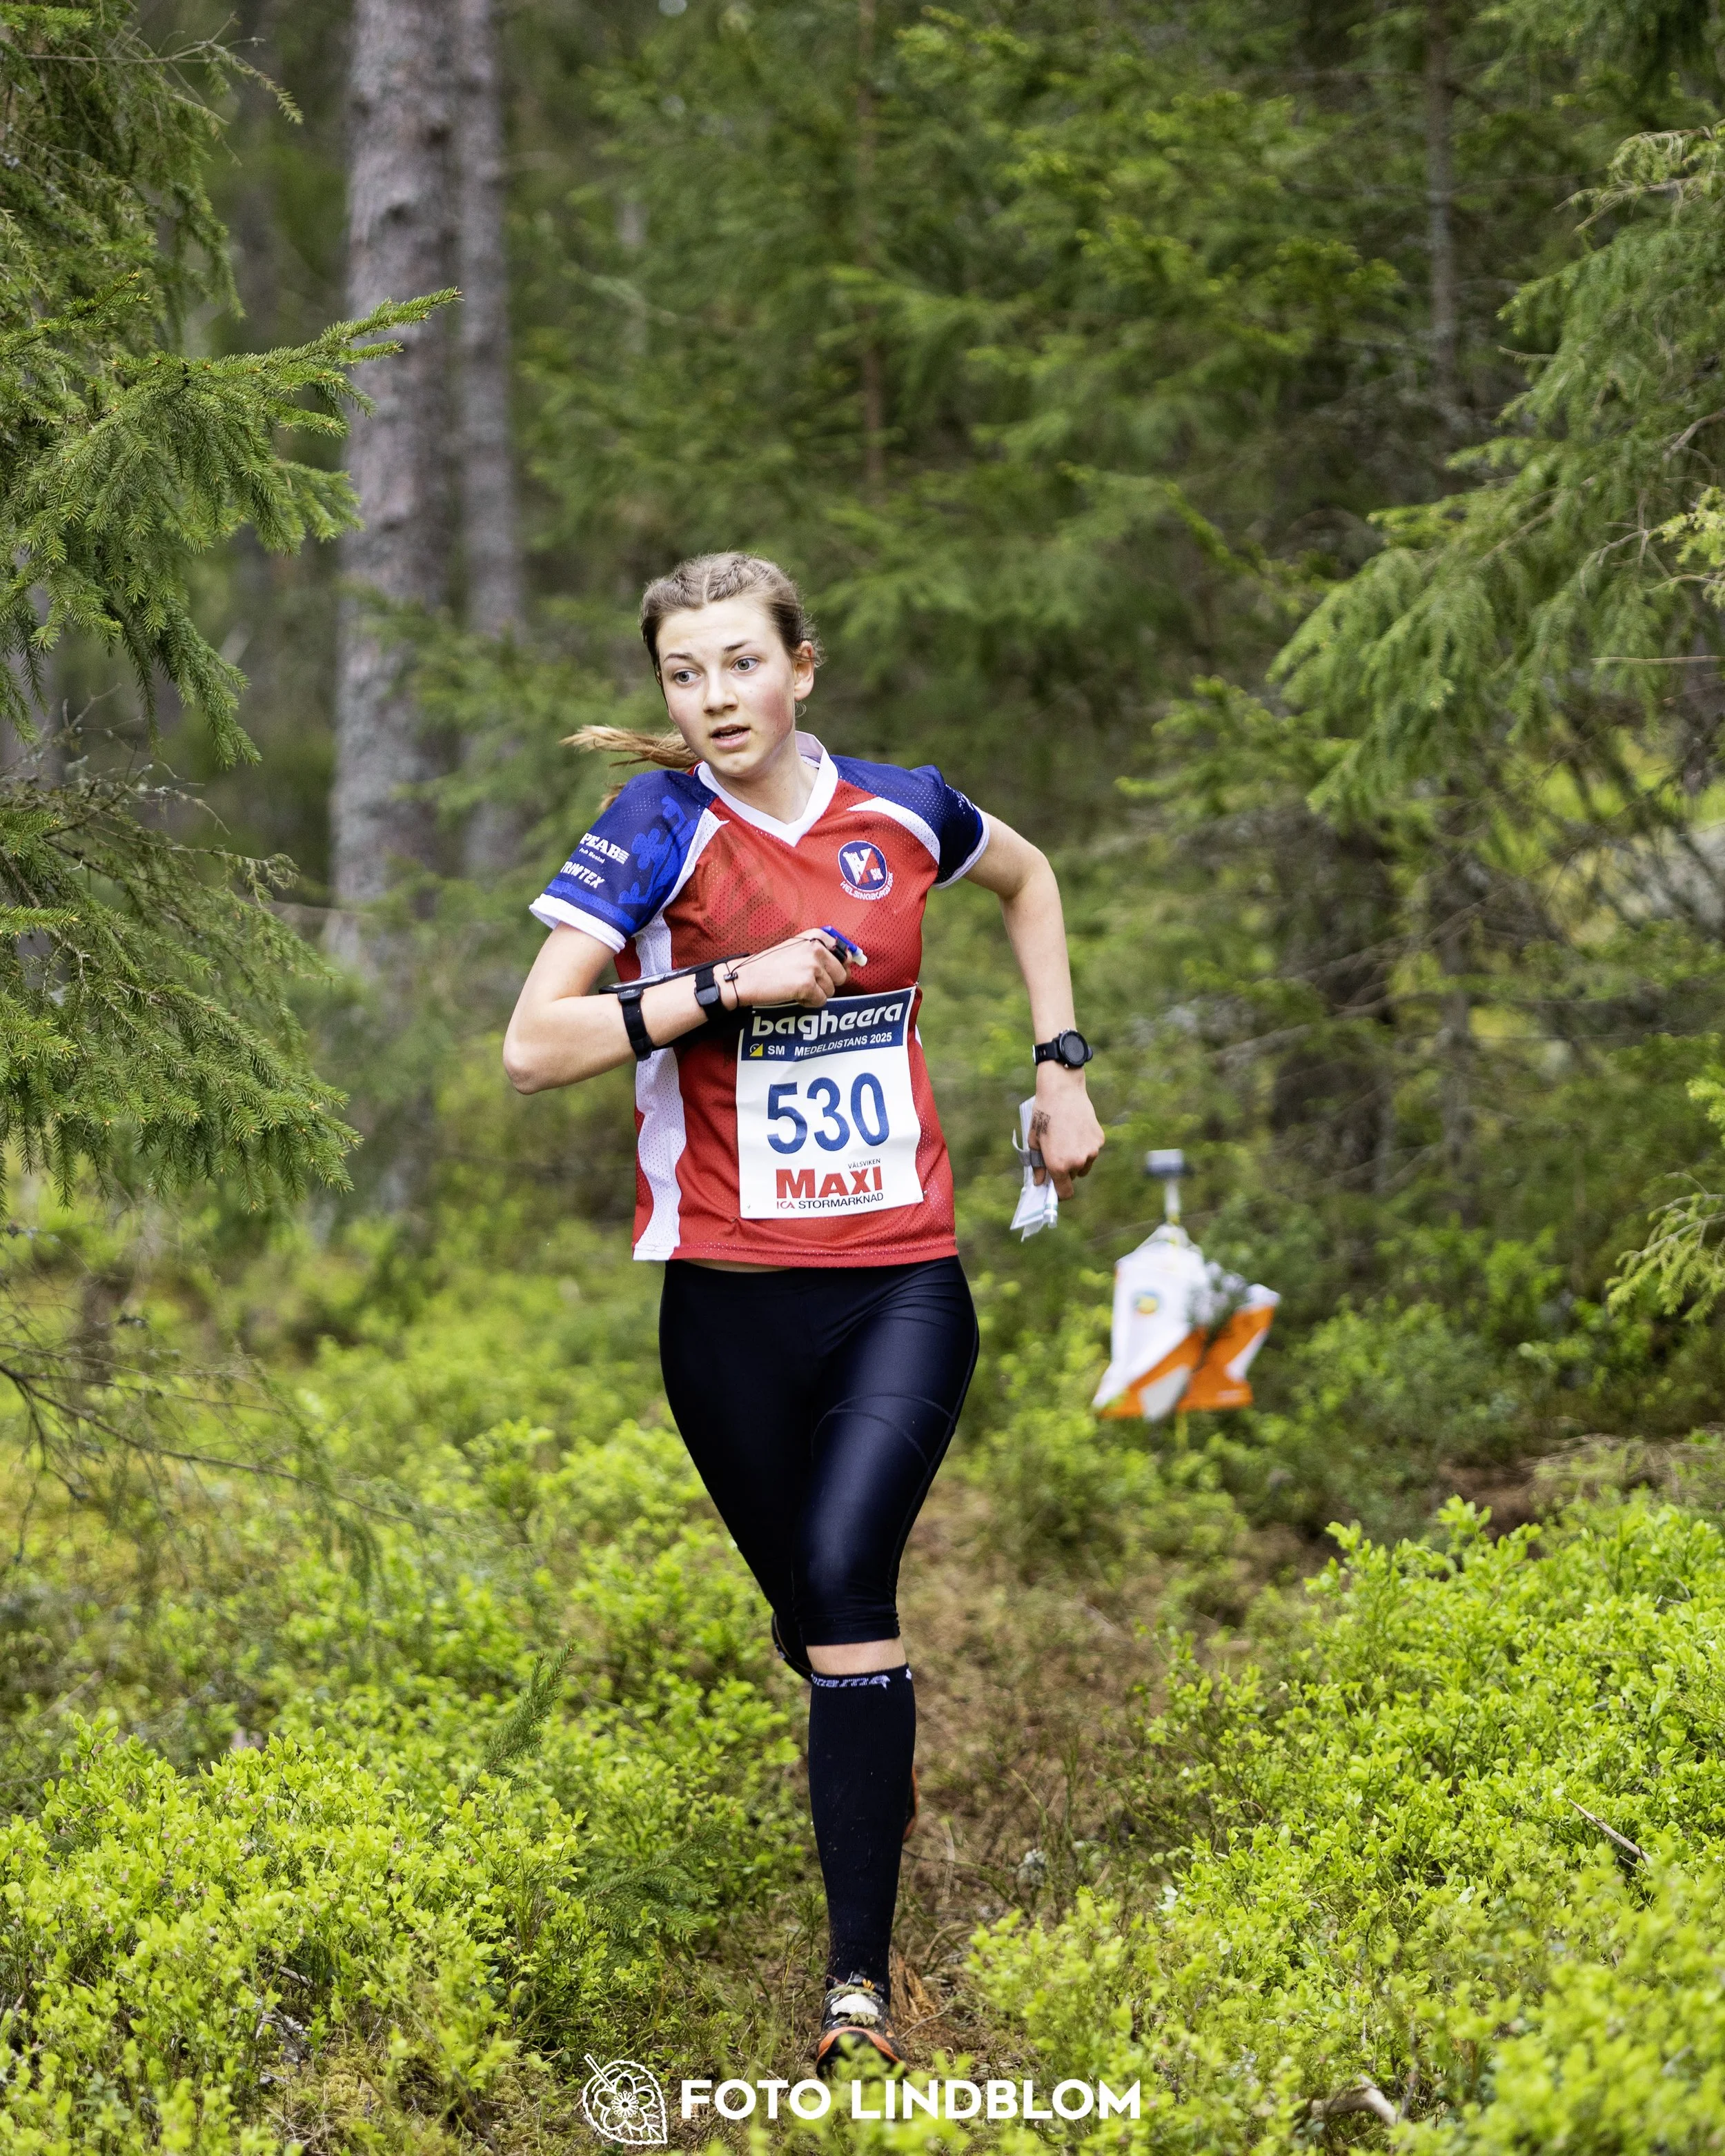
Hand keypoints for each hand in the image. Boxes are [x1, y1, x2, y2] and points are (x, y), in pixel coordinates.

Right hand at [726, 928, 864, 1009]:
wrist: (747, 977)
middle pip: (841, 975)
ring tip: (796, 986)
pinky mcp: (807, 985)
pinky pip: (821, 1001)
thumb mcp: (797, 948)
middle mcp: (817, 948)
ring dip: (816, 993)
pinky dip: (809, 1003)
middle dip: (827, 983)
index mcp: (816, 936)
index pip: (845, 953)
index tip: (825, 971)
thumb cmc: (771, 965)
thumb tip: (851, 962)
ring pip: (832, 990)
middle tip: (805, 982)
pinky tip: (793, 994)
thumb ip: (821, 951)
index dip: (837, 967)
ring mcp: (813, 967)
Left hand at [1029, 1065, 1103, 1196]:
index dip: (1060, 1192)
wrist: (1062, 1092)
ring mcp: (1091, 1151)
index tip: (1056, 1187)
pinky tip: (1076, 1129)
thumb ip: (1037, 1165)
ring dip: (1077, 1158)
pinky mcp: (1099, 1139)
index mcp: (1059, 1165)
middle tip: (1057, 1151)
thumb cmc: (1043, 1116)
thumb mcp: (1034, 1141)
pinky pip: (1092, 1150)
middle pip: (1074, 1177)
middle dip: (1066, 1170)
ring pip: (1084, 1164)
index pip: (1065, 1193)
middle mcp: (1077, 1161)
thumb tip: (1040, 1182)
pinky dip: (1085, 1145)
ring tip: (1066, 1138)